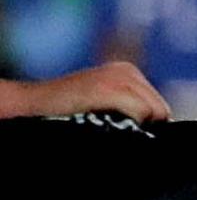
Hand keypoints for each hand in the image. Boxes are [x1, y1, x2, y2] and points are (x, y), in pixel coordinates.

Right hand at [4, 62, 167, 121]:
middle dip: (144, 124)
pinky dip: (128, 124)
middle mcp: (127, 71)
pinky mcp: (109, 87)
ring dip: (134, 125)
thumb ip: (132, 110)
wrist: (31, 105)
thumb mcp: (106, 105)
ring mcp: (119, 77)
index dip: (146, 123)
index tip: (123, 127)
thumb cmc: (67, 112)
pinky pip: (141, 113)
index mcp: (129, 73)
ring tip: (103, 123)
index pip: (160, 107)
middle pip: (161, 110)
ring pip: (154, 112)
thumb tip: (160, 128)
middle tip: (111, 126)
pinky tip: (102, 121)